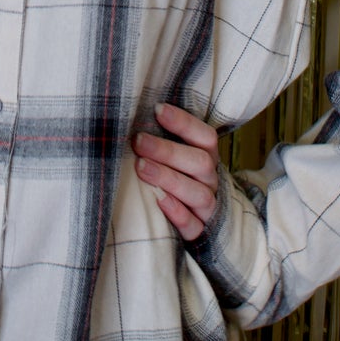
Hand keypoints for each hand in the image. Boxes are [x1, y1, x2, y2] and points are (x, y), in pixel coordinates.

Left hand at [133, 103, 219, 240]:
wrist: (192, 217)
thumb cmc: (174, 176)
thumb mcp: (173, 156)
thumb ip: (159, 138)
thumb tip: (129, 114)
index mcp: (207, 156)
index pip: (205, 136)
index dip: (183, 122)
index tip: (156, 109)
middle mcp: (210, 180)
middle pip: (200, 162)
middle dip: (168, 151)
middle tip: (138, 142)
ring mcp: (207, 206)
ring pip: (198, 193)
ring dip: (169, 179)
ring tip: (141, 167)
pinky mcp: (200, 230)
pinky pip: (194, 225)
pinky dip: (178, 214)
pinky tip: (158, 201)